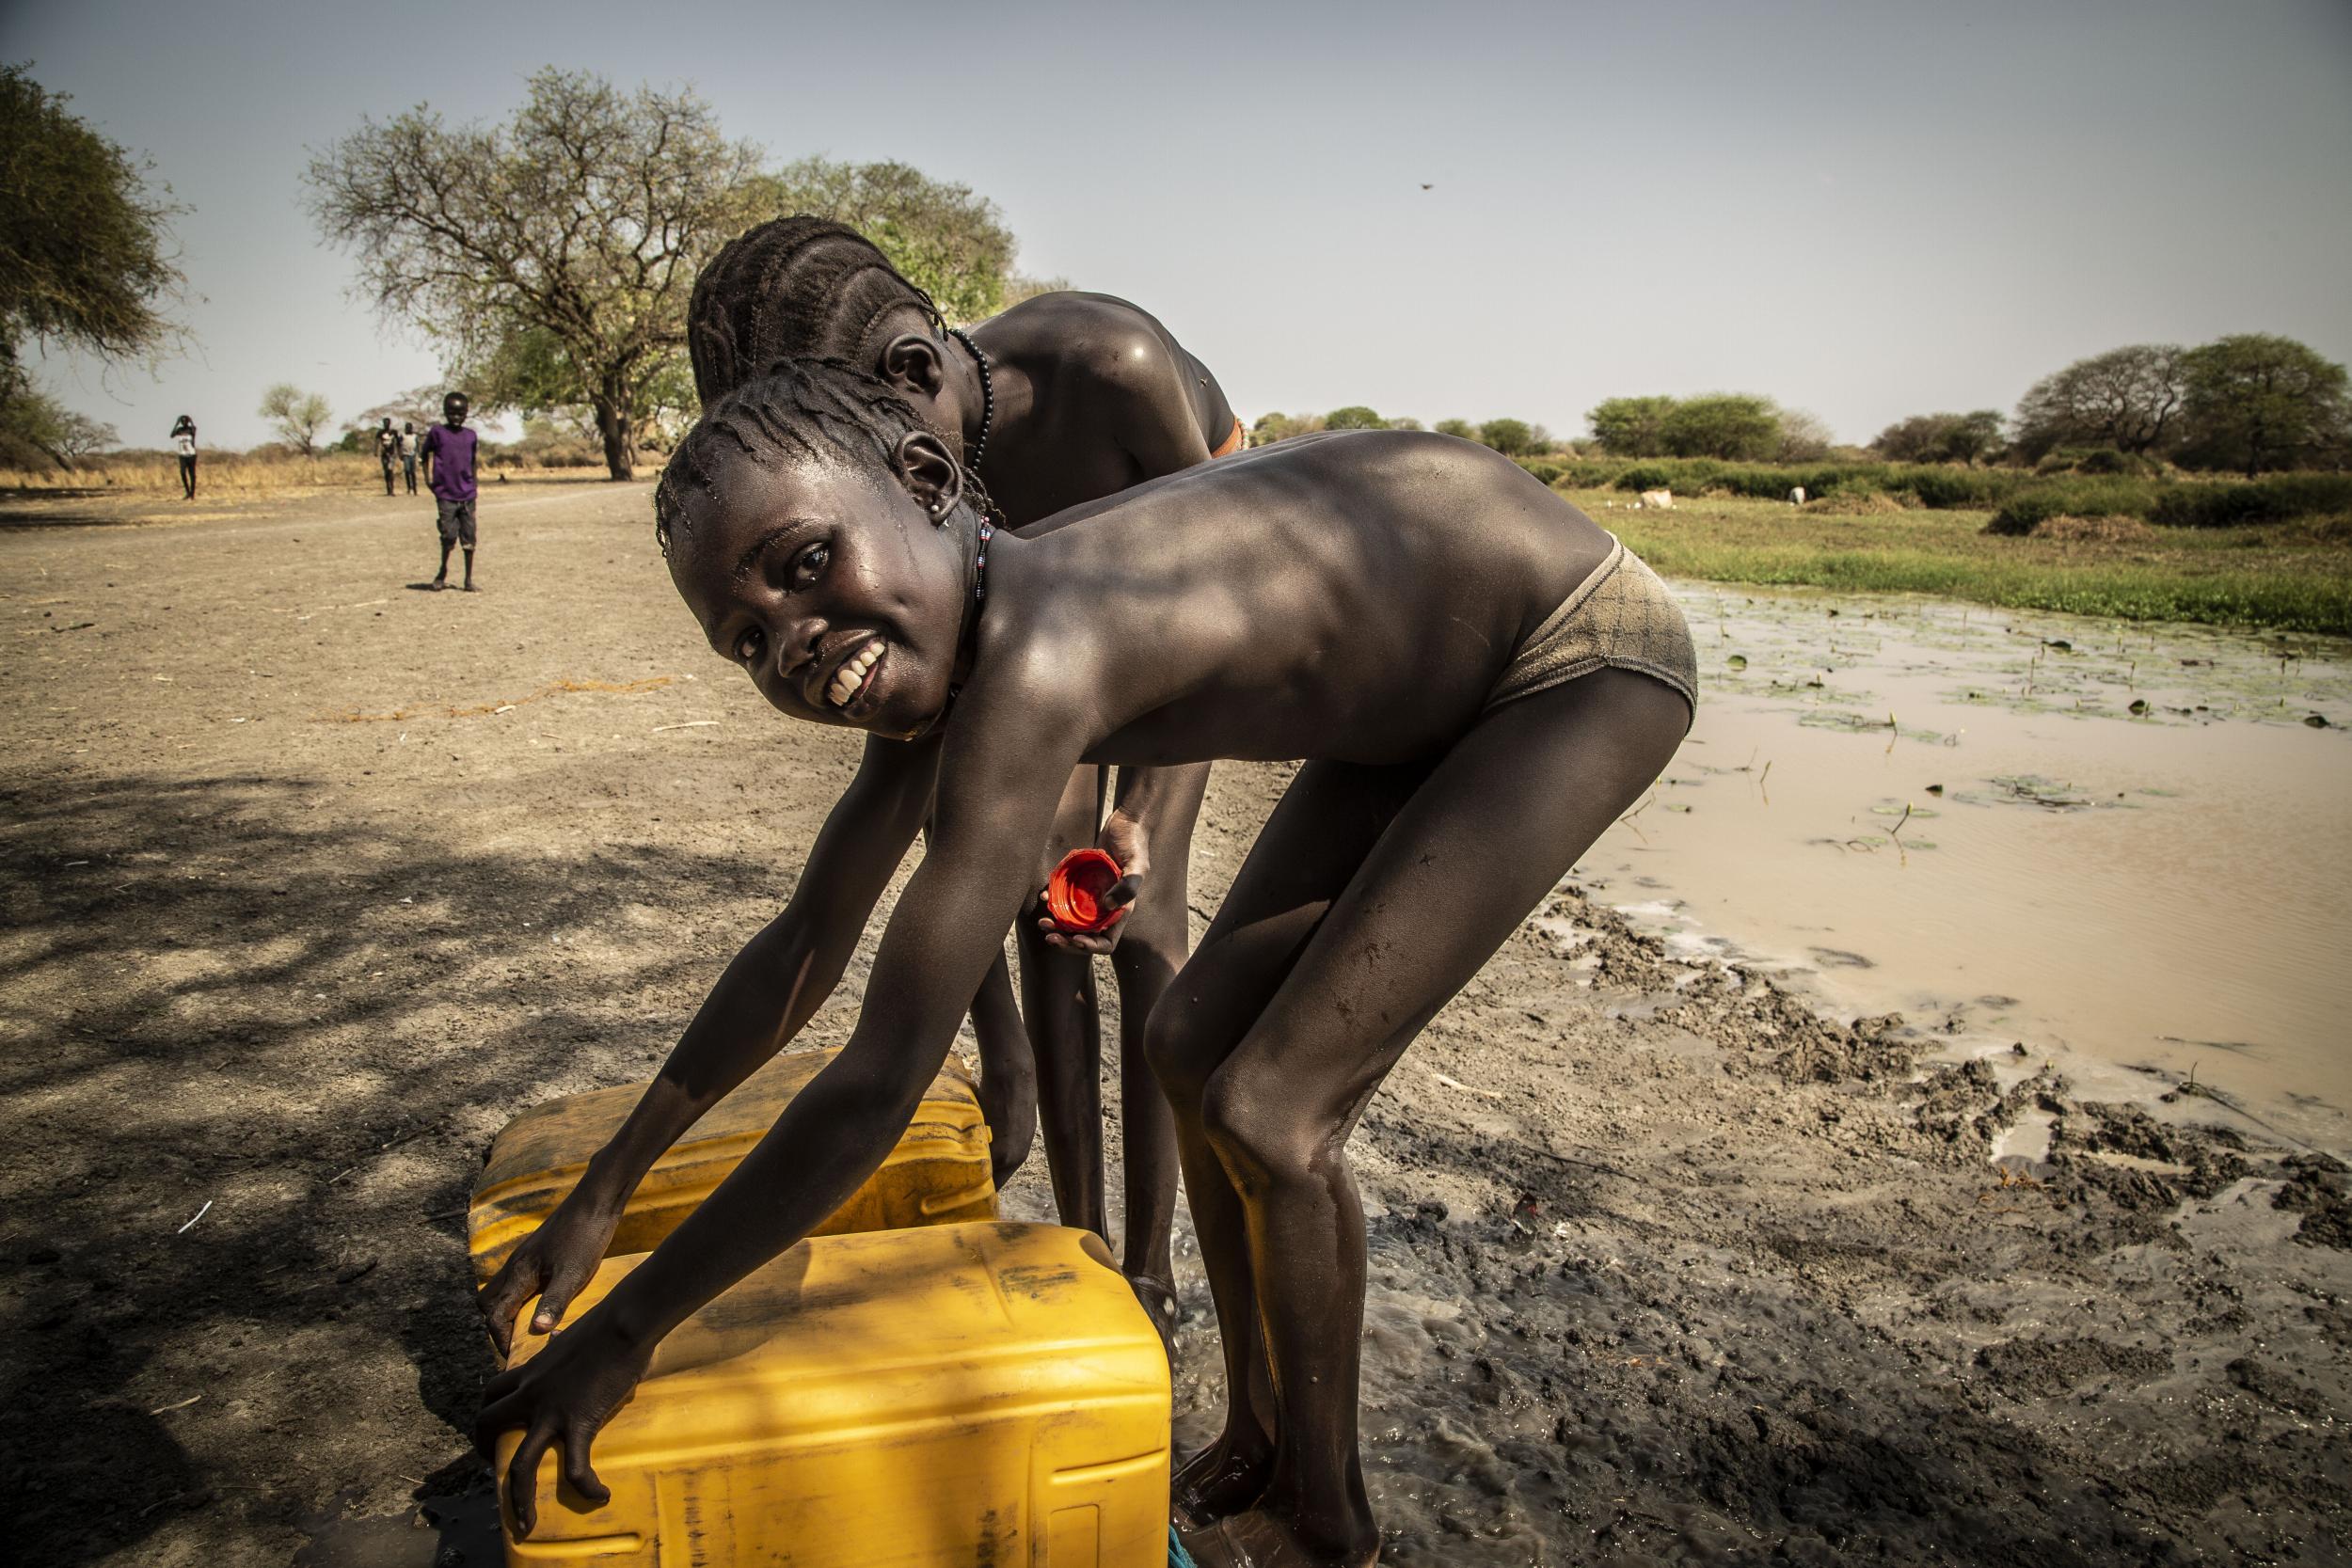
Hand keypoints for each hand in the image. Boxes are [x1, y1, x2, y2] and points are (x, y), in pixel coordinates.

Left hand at [473, 1305, 650, 1537]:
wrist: (622, 1322)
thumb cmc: (608, 1324)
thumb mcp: (573, 1338)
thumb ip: (564, 1348)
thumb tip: (564, 1342)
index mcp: (530, 1371)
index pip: (491, 1392)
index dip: (486, 1413)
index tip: (493, 1429)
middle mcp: (531, 1393)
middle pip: (487, 1424)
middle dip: (484, 1450)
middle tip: (495, 1467)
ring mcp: (552, 1411)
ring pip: (520, 1463)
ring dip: (518, 1497)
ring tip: (525, 1520)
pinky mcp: (578, 1422)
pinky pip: (575, 1466)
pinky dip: (586, 1486)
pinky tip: (599, 1495)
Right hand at [477, 1185, 624, 1359]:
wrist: (595, 1201)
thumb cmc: (586, 1236)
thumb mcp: (574, 1273)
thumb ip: (553, 1302)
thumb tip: (535, 1332)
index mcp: (519, 1273)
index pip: (494, 1315)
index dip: (500, 1339)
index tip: (513, 1356)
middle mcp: (514, 1265)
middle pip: (488, 1303)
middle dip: (494, 1326)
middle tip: (514, 1344)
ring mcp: (524, 1257)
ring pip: (499, 1290)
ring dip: (504, 1311)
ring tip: (523, 1328)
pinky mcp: (536, 1253)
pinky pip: (514, 1280)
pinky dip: (516, 1297)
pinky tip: (539, 1303)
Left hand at [1038, 811, 1147, 954]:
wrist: (1126, 824)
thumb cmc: (1134, 844)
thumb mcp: (1137, 864)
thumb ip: (1128, 885)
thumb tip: (1107, 906)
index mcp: (1120, 911)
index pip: (1106, 943)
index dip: (1090, 947)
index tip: (1076, 940)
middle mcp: (1105, 909)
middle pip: (1085, 937)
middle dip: (1067, 941)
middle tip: (1049, 936)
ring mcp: (1093, 897)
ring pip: (1072, 922)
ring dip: (1057, 926)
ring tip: (1043, 922)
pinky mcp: (1082, 884)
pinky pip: (1066, 899)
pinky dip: (1054, 901)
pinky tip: (1045, 895)